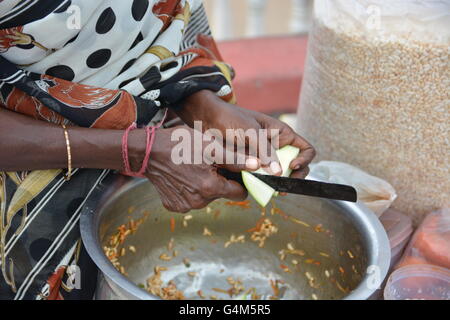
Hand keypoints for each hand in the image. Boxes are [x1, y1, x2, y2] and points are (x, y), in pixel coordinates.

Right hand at [128, 126, 258, 212]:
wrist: (147, 151)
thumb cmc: (180, 144)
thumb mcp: (211, 147)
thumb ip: (235, 160)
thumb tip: (258, 166)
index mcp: (211, 189)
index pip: (240, 194)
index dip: (240, 181)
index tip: (233, 170)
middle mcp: (199, 202)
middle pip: (223, 195)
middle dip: (221, 181)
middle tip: (210, 163)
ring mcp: (185, 206)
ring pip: (207, 197)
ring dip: (206, 184)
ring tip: (196, 167)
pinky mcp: (174, 206)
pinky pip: (192, 199)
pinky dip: (191, 189)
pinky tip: (184, 175)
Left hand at [179, 90, 315, 178]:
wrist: (207, 120)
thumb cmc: (231, 119)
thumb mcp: (251, 132)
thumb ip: (266, 151)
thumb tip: (279, 172)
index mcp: (282, 134)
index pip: (305, 149)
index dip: (305, 159)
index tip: (293, 167)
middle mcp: (276, 147)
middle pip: (295, 167)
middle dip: (292, 177)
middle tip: (282, 186)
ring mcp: (263, 158)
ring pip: (277, 176)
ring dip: (276, 183)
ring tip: (271, 191)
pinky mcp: (250, 166)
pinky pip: (260, 178)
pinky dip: (261, 185)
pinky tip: (256, 188)